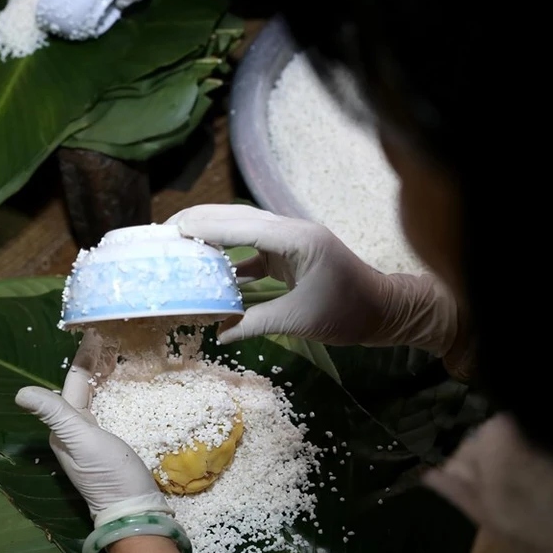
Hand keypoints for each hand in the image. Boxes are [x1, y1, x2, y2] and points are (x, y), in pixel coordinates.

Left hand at [15, 329, 171, 526]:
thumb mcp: (81, 440)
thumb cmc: (109, 475)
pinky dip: (116, 393)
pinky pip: (111, 410)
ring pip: (96, 398)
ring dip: (104, 376)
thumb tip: (19, 393)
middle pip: (83, 388)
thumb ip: (55, 414)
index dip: (85, 357)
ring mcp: (94, 440)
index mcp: (65, 427)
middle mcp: (75, 431)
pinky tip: (126, 389)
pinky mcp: (112, 447)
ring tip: (118, 356)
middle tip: (111, 339)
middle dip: (94, 363)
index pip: (74, 382)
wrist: (135, 512)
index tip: (96, 332)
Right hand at [166, 204, 458, 354]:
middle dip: (201, 221)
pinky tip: (210, 271)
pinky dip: (230, 257)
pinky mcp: (290, 254)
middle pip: (238, 217)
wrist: (387, 311)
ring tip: (179, 244)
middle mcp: (291, 230)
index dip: (206, 226)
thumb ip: (255, 324)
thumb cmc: (349, 313)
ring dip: (212, 234)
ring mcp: (291, 240)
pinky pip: (252, 249)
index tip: (173, 230)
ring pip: (243, 229)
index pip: (241, 225)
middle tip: (166, 232)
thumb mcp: (299, 320)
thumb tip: (219, 336)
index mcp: (295, 239)